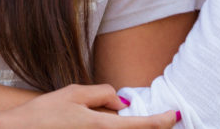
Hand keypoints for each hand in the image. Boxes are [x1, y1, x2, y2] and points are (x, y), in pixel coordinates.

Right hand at [0, 85, 179, 128]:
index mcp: (101, 126)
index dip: (162, 120)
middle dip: (145, 124)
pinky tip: (89, 119)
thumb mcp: (74, 93)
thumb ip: (101, 94)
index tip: (175, 115)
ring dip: (122, 124)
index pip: (141, 126)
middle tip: (152, 115)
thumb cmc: (45, 112)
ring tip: (97, 115)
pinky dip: (107, 127)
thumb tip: (121, 102)